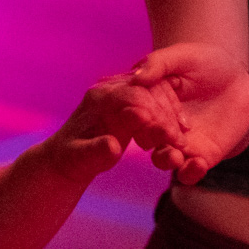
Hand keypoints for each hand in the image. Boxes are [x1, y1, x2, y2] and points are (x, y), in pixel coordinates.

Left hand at [39, 72, 188, 182]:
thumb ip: (96, 152)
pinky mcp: (127, 100)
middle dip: (166, 116)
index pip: (133, 97)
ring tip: (180, 140)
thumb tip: (113, 145)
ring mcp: (118, 92)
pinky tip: (178, 131)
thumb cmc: (73, 158)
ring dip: (170, 114)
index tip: (172, 138)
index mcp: (98, 99)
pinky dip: (167, 113)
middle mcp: (108, 90)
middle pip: (146, 92)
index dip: (155, 116)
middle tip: (181, 141)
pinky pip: (153, 98)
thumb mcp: (82, 159)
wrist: (67, 153)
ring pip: (152, 92)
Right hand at [132, 43, 248, 184]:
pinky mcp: (200, 155)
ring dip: (164, 159)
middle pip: (145, 136)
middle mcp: (155, 124)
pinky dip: (191, 173)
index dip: (134, 113)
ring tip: (173, 155)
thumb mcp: (181, 56)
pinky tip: (198, 164)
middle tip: (161, 132)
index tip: (138, 113)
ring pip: (162, 158)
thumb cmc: (203, 61)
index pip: (134, 110)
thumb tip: (137, 76)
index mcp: (143, 100)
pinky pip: (189, 172)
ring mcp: (176, 142)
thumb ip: (158, 64)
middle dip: (149, 136)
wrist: (236, 78)